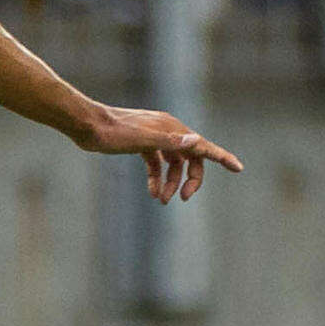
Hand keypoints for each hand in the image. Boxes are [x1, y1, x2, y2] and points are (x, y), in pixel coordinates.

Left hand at [76, 106, 242, 201]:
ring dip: (171, 182)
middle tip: (183, 199)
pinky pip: (157, 164)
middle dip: (190, 179)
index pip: (202, 145)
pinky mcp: (141, 144)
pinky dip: (157, 178)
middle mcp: (167, 131)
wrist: (86, 125)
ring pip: (173, 164)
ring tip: (161, 200)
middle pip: (190, 158)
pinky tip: (153, 193)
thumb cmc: (112, 133)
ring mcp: (154, 137)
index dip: (222, 157)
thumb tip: (196, 142)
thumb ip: (168, 142)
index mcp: (172, 128)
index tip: (238, 168)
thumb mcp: (140, 140)